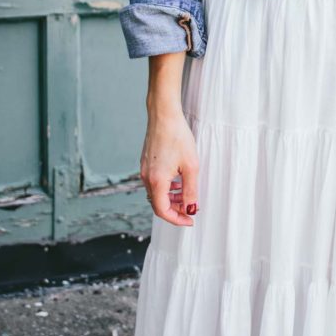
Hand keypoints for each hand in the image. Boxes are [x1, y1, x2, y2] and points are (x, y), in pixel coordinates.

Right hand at [140, 107, 198, 225]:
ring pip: (156, 193)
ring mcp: (144, 170)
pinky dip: (166, 188)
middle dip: (175, 210)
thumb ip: (190, 191)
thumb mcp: (191, 167)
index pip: (163, 211)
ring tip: (186, 196)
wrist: (164, 115)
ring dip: (171, 199)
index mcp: (156, 181)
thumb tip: (190, 208)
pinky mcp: (146, 163)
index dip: (177, 219)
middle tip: (191, 210)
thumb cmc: (178, 137)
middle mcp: (146, 177)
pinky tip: (178, 182)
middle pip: (158, 204)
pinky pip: (154, 183)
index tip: (190, 220)